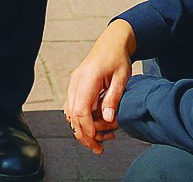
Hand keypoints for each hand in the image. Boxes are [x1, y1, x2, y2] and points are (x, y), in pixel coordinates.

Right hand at [65, 20, 135, 154]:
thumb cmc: (118, 57)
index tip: (97, 141)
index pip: (81, 110)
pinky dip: (80, 119)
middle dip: (84, 135)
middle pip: (73, 115)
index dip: (88, 129)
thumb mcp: (122, 77)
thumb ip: (114, 98)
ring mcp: (73, 83)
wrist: (112, 42)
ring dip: (82, 128)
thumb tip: (108, 118)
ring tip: (100, 138)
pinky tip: (93, 126)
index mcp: (87, 78)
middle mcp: (76, 81)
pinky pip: (73, 107)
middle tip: (98, 148)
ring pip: (70, 113)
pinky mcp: (75, 86)